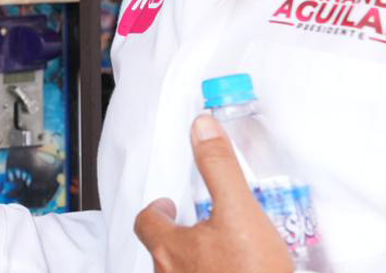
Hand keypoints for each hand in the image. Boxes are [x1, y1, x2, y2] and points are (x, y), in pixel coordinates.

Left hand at [134, 116, 292, 272]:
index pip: (146, 223)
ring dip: (193, 262)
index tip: (169, 203)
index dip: (155, 211)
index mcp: (171, 249)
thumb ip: (219, 168)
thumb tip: (202, 127)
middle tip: (197, 226)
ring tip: (219, 253)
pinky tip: (232, 272)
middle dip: (176, 236)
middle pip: (161, 251)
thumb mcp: (239, 212)